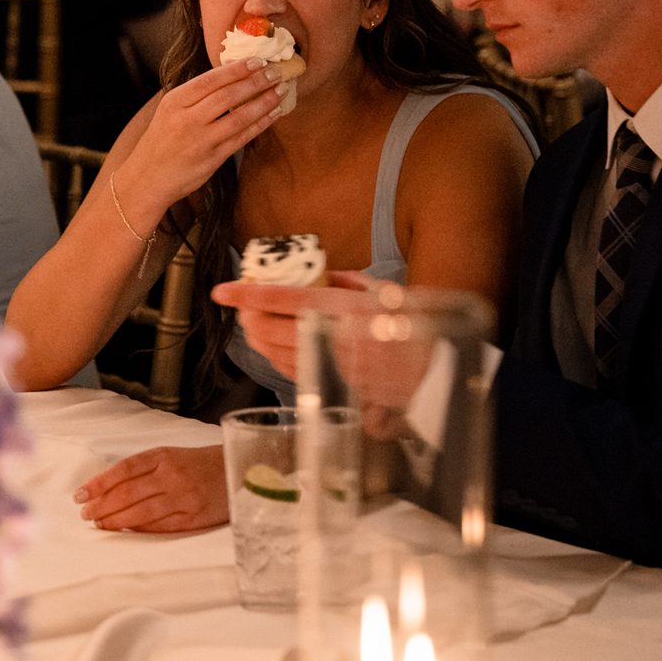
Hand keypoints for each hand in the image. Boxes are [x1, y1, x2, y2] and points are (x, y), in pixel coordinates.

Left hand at [73, 444, 227, 532]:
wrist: (238, 471)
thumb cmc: (197, 464)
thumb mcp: (170, 456)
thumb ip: (142, 469)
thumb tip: (106, 489)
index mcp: (164, 456)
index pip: (123, 470)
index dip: (98, 483)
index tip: (80, 494)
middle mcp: (172, 476)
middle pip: (128, 493)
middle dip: (101, 505)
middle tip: (85, 514)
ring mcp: (184, 498)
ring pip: (141, 513)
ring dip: (115, 521)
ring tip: (99, 524)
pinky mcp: (194, 518)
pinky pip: (160, 527)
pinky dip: (139, 529)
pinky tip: (125, 530)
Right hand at [113, 58, 290, 218]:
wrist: (147, 179)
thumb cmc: (161, 142)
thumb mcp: (169, 111)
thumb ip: (195, 95)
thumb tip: (232, 76)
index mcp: (175, 102)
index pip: (211, 80)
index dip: (238, 69)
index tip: (258, 60)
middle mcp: (187, 120)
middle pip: (228, 96)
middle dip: (256, 82)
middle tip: (276, 72)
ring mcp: (201, 141)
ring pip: (239, 117)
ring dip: (263, 102)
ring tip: (280, 90)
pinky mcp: (212, 159)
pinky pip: (242, 138)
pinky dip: (260, 124)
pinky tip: (273, 113)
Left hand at [212, 273, 437, 417]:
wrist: (439, 372)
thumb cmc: (416, 326)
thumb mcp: (386, 291)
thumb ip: (348, 281)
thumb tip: (319, 274)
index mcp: (347, 309)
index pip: (286, 300)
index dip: (249, 295)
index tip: (222, 290)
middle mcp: (336, 339)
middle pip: (273, 331)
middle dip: (249, 319)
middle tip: (240, 307)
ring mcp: (332, 366)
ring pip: (278, 355)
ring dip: (258, 340)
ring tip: (251, 324)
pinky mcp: (334, 386)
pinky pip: (293, 372)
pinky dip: (276, 358)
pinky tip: (272, 347)